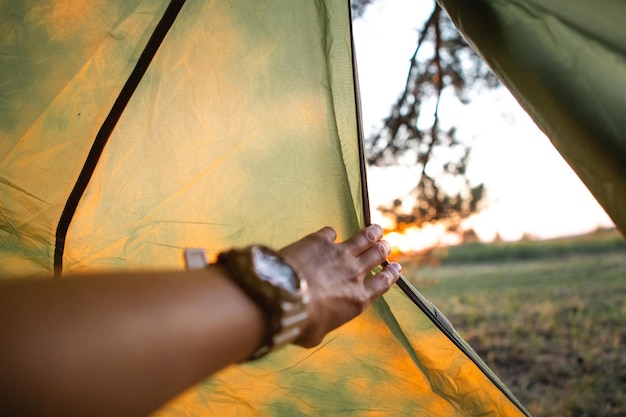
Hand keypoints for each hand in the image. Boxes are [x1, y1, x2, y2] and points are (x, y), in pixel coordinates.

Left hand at [279, 225, 400, 346]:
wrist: (284, 298)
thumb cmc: (300, 322)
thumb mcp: (316, 335)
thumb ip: (323, 325)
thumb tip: (315, 327)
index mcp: (358, 299)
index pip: (382, 283)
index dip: (391, 274)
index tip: (396, 268)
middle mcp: (353, 273)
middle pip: (377, 256)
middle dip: (383, 249)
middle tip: (384, 245)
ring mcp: (339, 254)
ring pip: (364, 238)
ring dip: (372, 233)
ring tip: (376, 229)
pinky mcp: (320, 241)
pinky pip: (332, 232)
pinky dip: (331, 234)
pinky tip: (329, 235)